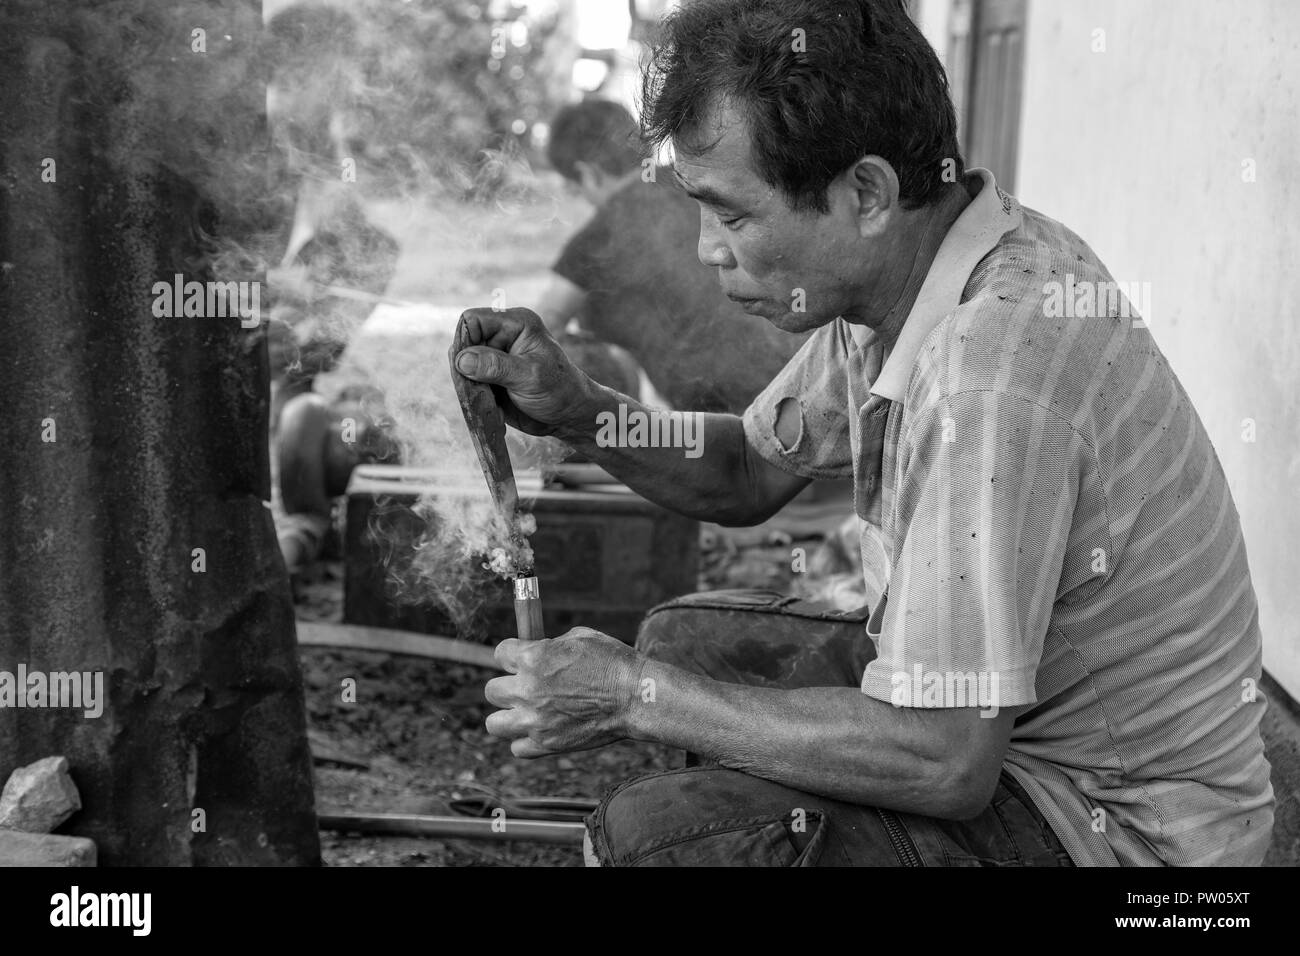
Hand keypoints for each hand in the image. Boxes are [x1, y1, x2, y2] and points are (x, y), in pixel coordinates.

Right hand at [454, 307, 594, 437]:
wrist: (570, 416)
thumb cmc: (560, 390)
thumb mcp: (530, 376)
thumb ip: (496, 366)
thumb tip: (462, 360)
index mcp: (515, 323)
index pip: (473, 320)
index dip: (465, 341)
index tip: (469, 368)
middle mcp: (502, 337)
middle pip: (464, 344)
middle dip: (466, 368)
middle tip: (482, 389)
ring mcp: (495, 358)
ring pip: (462, 367)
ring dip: (470, 386)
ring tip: (490, 400)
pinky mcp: (491, 378)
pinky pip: (469, 384)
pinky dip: (475, 397)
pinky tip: (494, 407)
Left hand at [484, 628, 643, 757]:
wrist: (635, 697)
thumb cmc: (613, 662)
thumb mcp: (580, 637)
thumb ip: (550, 645)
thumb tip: (539, 649)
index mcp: (533, 658)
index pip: (500, 653)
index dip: (513, 654)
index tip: (523, 658)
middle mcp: (527, 690)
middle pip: (492, 691)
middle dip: (508, 686)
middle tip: (526, 687)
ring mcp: (535, 720)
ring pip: (494, 724)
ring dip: (507, 716)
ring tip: (524, 712)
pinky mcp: (546, 744)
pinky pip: (517, 748)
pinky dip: (525, 741)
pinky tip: (540, 730)